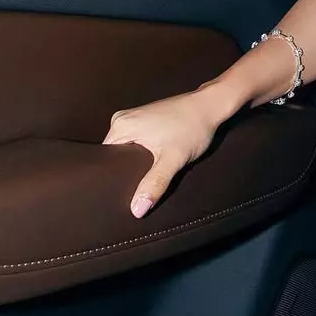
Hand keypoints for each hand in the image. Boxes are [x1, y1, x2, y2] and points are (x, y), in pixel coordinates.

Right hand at [103, 86, 223, 217]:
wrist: (211, 105)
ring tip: (144, 177)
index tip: (118, 196)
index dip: (112, 179)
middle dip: (125, 172)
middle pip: (115, 156)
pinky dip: (142, 153)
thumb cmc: (193, 128)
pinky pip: (135, 142)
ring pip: (126, 150)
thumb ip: (154, 183)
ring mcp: (133, 117)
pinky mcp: (145, 119)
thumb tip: (136, 210)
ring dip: (135, 163)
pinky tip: (151, 163)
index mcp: (120, 126)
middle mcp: (122, 119)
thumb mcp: (173, 159)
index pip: (105, 161)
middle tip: (135, 189)